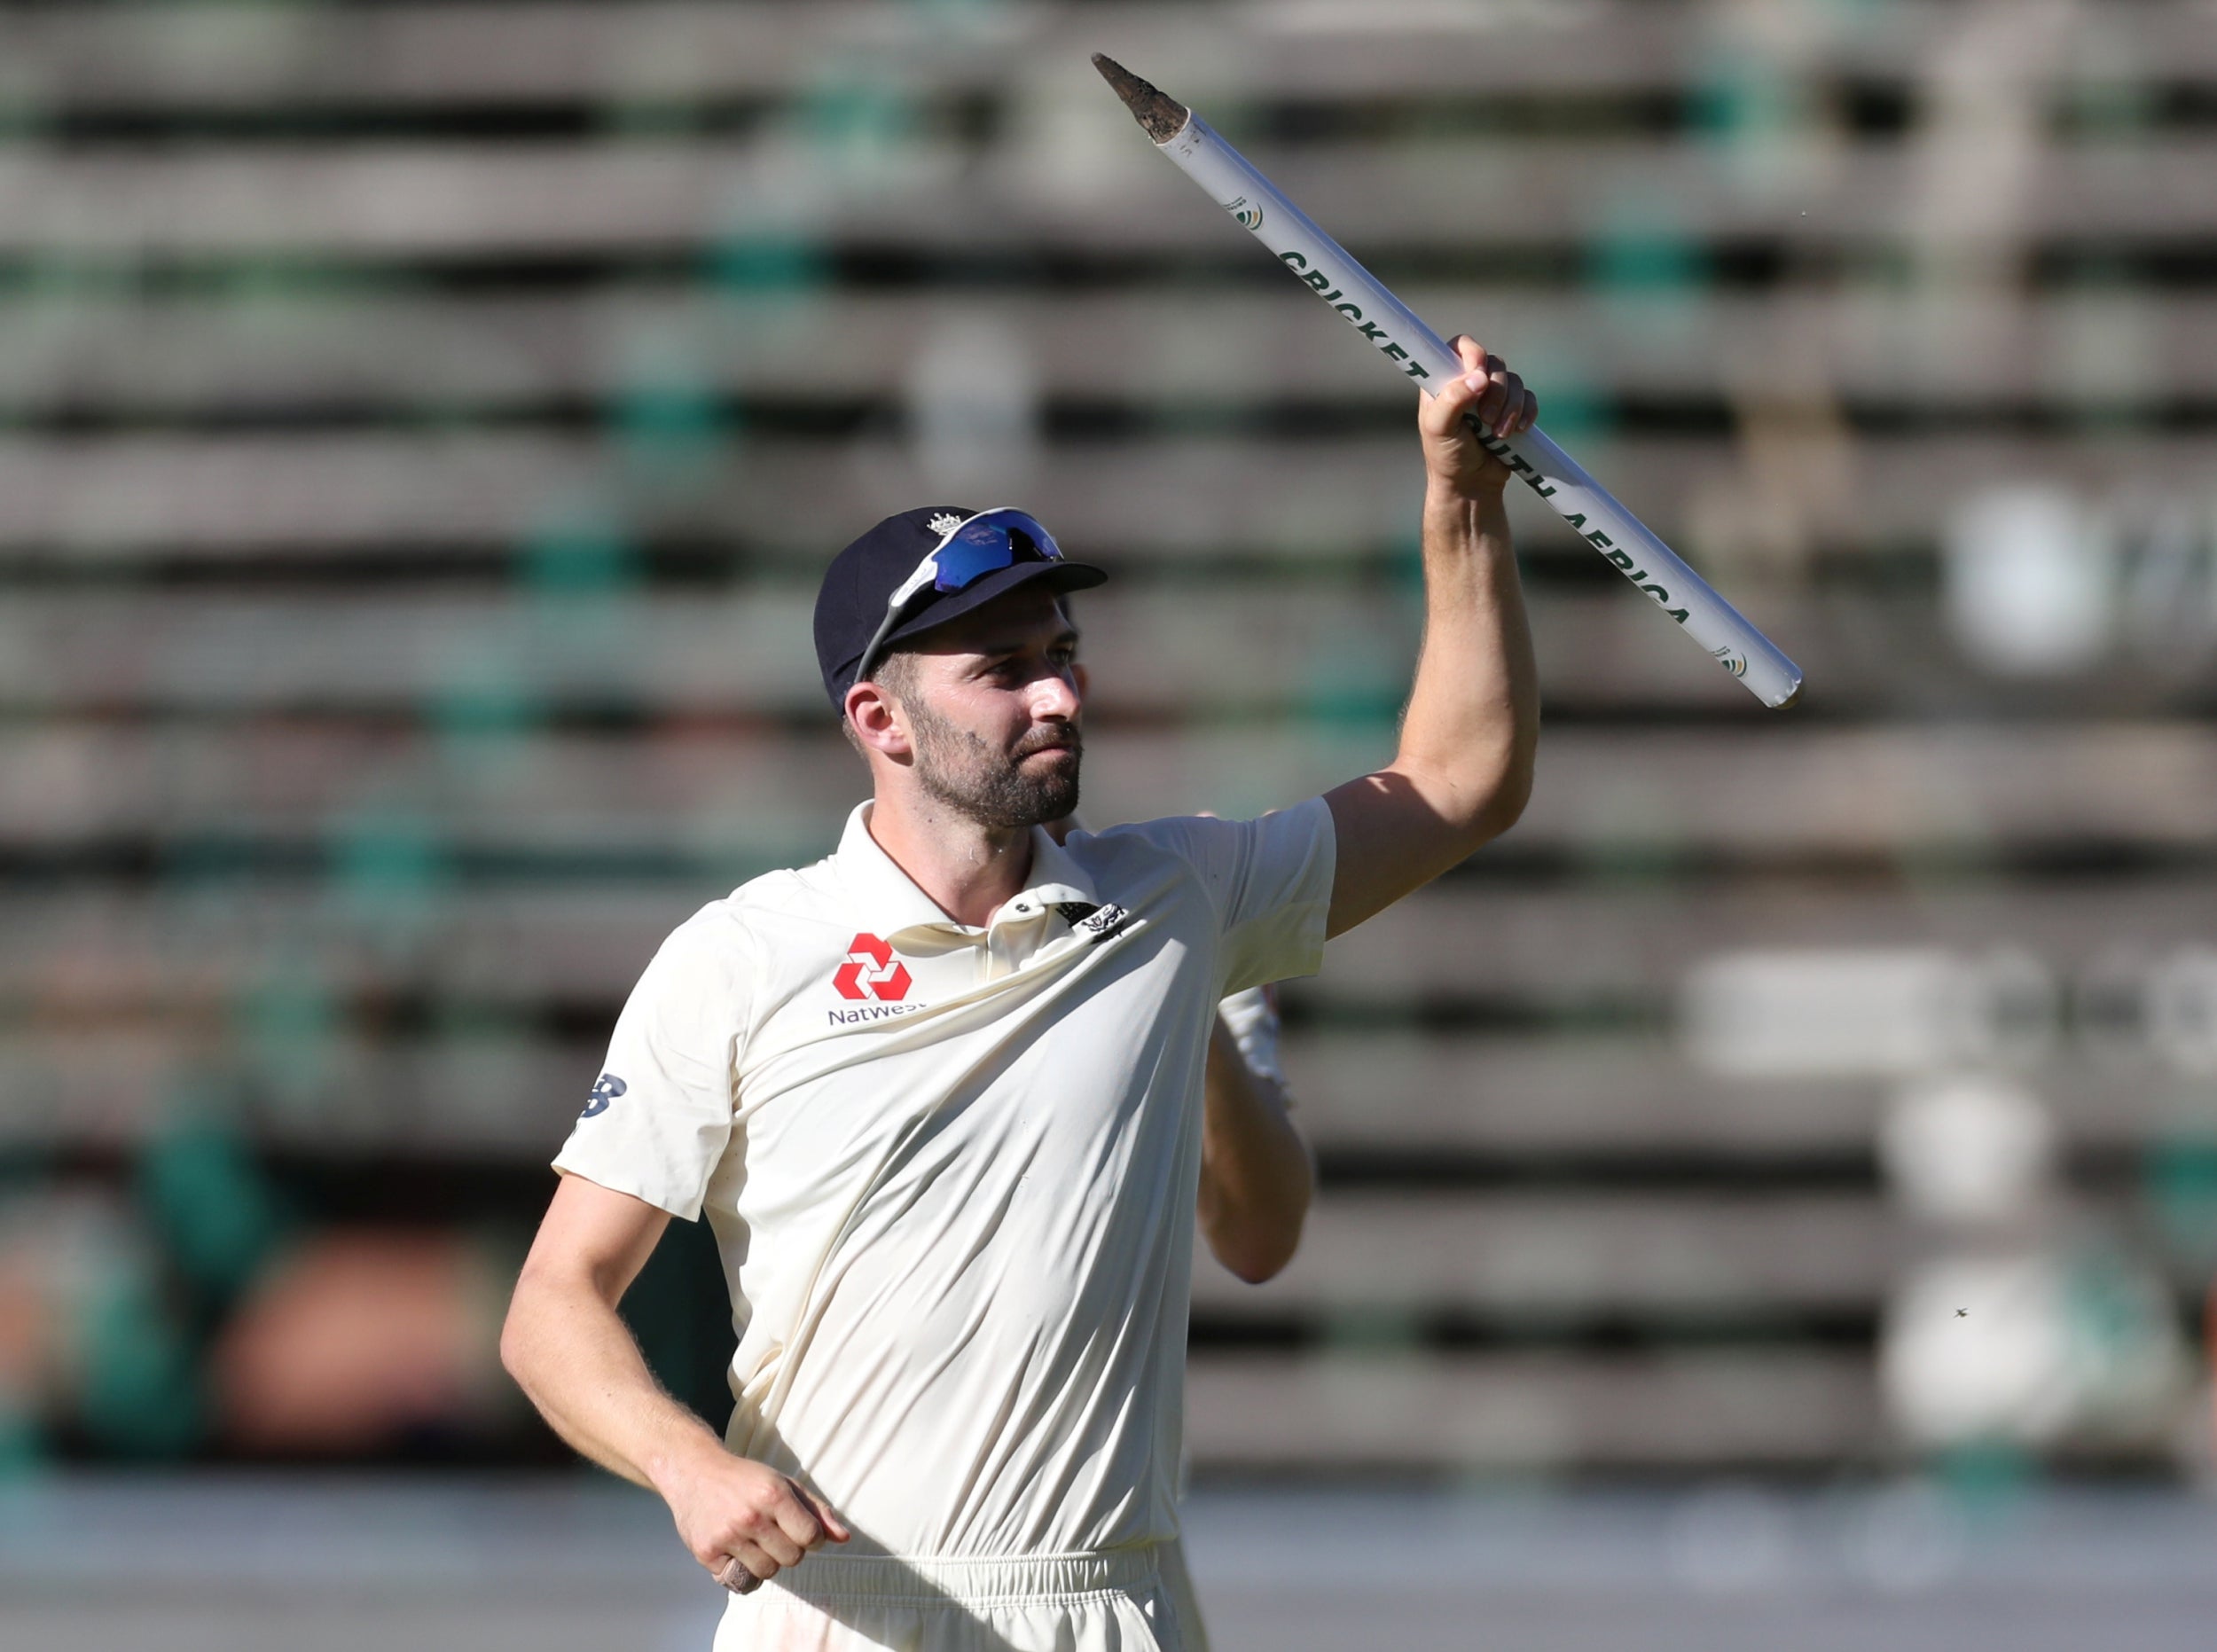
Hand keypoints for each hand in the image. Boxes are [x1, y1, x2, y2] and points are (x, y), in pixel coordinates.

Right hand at [661, 1443, 850, 1593]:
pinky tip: (736, 1550)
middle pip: (792, 1558)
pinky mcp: (706, 1553)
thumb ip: (817, 1510)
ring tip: (755, 1540)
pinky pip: (740, 1581)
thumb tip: (844, 1538)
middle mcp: (751, 1516)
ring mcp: (727, 1536)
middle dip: (789, 1548)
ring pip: (767, 1572)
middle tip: (774, 1531)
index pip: (811, 1537)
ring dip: (767, 1561)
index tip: (801, 1529)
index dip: (811, 1538)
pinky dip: (743, 1570)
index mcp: (773, 1494)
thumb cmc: (746, 1480)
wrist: (695, 1472)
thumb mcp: (785, 1484)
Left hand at [1418, 335, 1537, 499]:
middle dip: (1495, 390)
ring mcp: (1493, 395)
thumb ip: (1452, 400)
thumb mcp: (1439, 429)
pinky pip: (1529, 398)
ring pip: (1514, 380)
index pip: (1460, 346)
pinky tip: (1518, 431)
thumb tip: (1478, 378)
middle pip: (1493, 362)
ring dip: (1510, 406)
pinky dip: (1527, 412)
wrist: (1470, 485)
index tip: (1477, 372)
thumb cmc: (1446, 456)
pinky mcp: (1513, 410)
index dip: (1472, 353)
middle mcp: (1469, 382)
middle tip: (1485, 418)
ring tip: (1498, 434)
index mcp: (1445, 381)